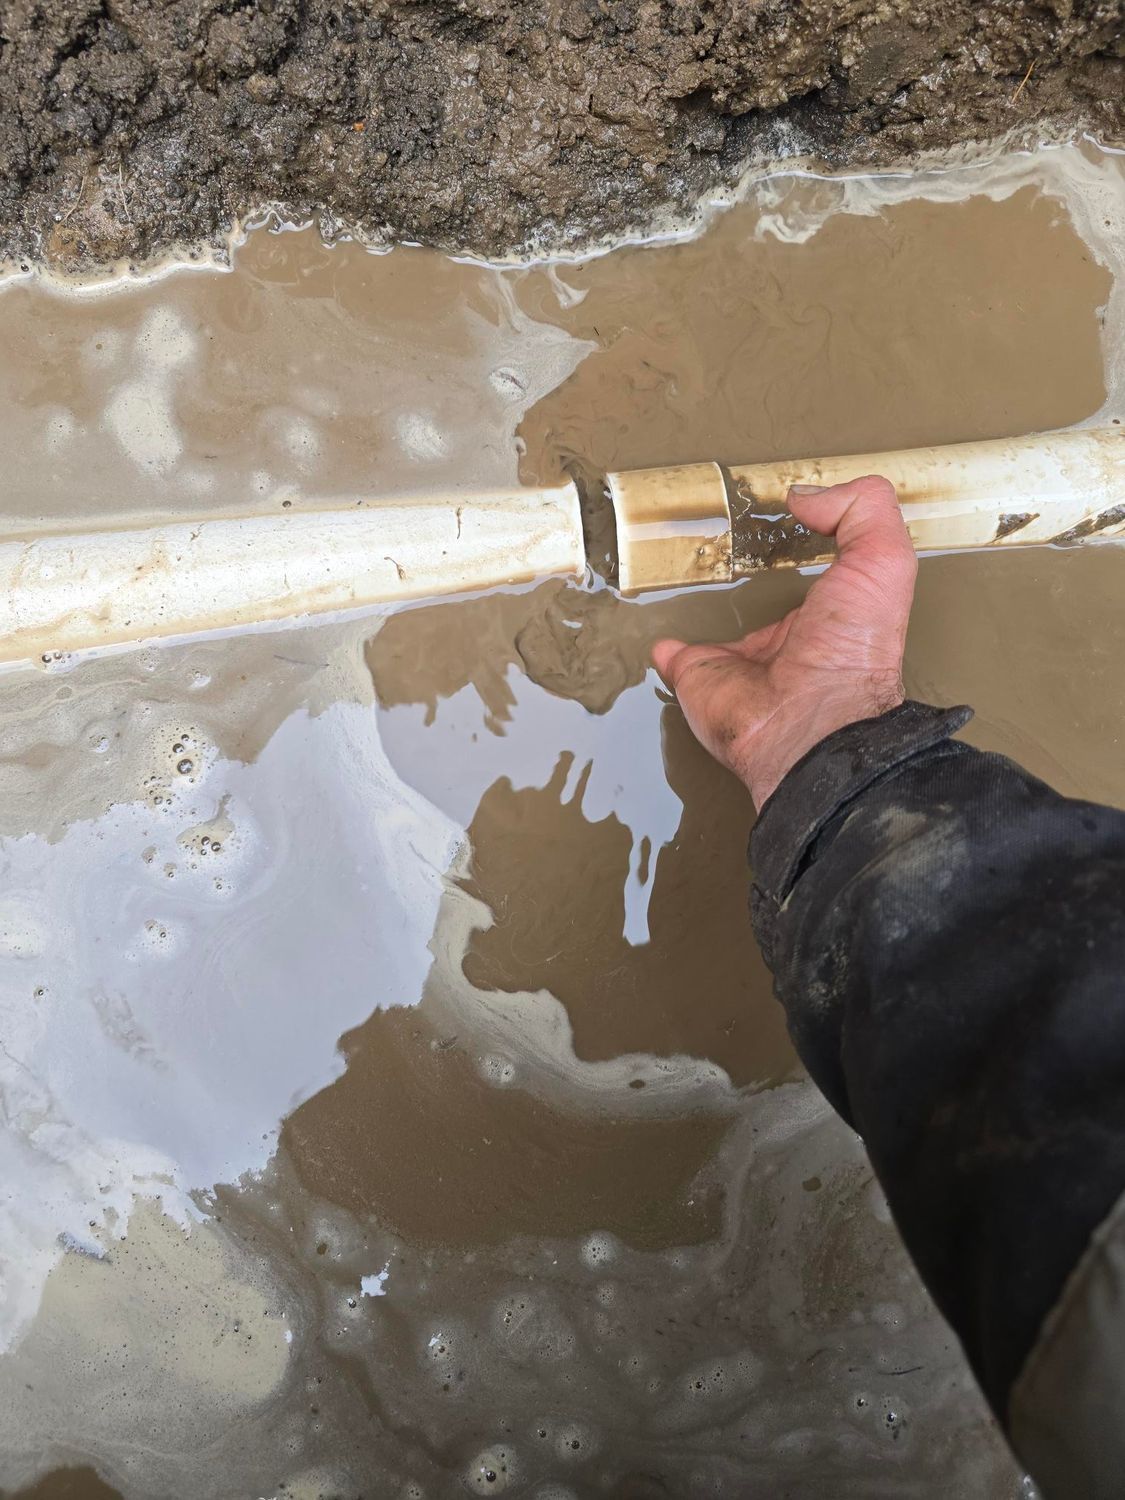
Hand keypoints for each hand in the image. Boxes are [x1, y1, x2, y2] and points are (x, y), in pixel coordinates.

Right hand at [652, 476, 916, 809]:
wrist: (807, 722)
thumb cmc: (853, 647)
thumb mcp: (884, 561)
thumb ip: (859, 510)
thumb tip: (804, 495)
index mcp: (832, 614)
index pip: (822, 574)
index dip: (812, 545)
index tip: (793, 514)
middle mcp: (787, 639)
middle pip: (766, 599)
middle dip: (755, 577)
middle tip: (736, 545)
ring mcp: (738, 660)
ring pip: (718, 625)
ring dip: (706, 607)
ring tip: (693, 579)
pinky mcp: (697, 675)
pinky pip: (674, 656)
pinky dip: (663, 645)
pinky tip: (661, 634)